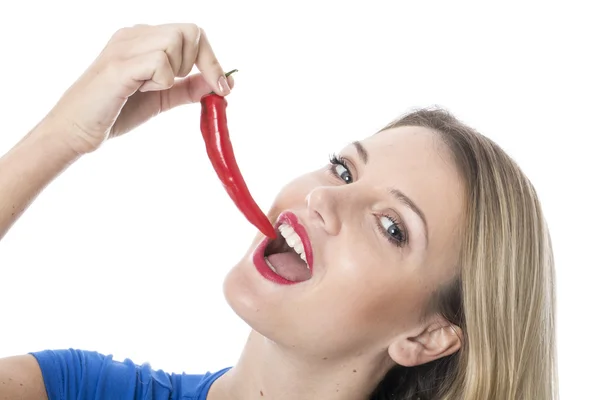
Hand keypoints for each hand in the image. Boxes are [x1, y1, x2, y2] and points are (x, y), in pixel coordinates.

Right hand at [46, 23, 234, 153]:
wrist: (77, 131)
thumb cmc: (117, 112)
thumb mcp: (162, 98)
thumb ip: (189, 88)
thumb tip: (222, 84)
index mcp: (144, 38)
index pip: (193, 32)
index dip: (213, 59)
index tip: (223, 87)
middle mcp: (134, 35)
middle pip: (190, 31)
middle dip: (200, 64)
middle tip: (177, 86)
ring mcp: (124, 46)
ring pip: (175, 41)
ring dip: (174, 73)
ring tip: (148, 87)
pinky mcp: (118, 66)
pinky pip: (160, 62)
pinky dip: (161, 81)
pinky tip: (139, 90)